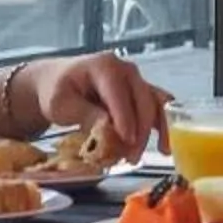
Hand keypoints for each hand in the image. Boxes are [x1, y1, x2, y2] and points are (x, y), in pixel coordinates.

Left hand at [30, 51, 172, 156]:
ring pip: (155, 103)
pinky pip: (157, 106)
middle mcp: (125, 69)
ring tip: (160, 152)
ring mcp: (135, 80)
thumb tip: (106, 126)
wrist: (56, 82)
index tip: (126, 141)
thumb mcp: (61, 103)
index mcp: (104, 66)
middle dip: (140, 130)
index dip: (125, 118)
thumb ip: (84, 113)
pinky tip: (165, 144)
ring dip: (159, 128)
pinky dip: (163, 124)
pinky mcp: (139, 92)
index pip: (119, 94)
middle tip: (132, 156)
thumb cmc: (57, 91)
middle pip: (142, 100)